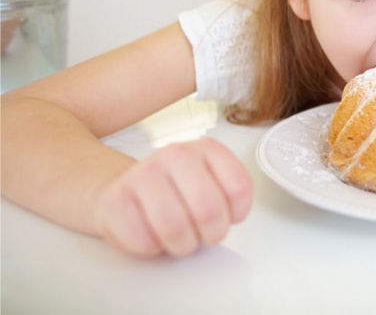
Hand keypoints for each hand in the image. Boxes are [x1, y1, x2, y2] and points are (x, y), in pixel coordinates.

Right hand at [94, 137, 252, 256]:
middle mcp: (176, 154)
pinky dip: (153, 249)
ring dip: (182, 245)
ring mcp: (143, 173)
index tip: (227, 218)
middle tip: (203, 235)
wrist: (123, 190)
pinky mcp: (115, 200)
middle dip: (211, 235)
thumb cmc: (176, 194)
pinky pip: (143, 241)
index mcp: (208, 148)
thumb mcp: (211, 182)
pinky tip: (152, 234)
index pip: (239, 187)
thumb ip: (229, 194)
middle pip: (208, 210)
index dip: (236, 215)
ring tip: (179, 239)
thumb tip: (231, 218)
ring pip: (175, 227)